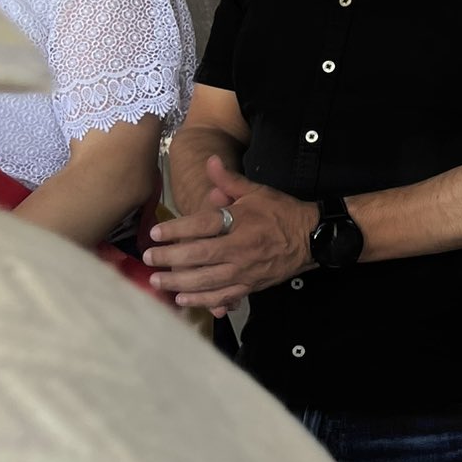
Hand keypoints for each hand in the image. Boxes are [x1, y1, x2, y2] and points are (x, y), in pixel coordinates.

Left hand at [143, 156, 316, 311]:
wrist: (312, 238)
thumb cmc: (282, 213)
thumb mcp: (257, 192)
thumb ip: (229, 181)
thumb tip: (210, 161)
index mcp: (242, 222)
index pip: (203, 225)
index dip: (177, 229)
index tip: (156, 233)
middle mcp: (242, 248)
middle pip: (200, 255)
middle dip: (170, 258)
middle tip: (149, 258)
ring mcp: (246, 270)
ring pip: (207, 280)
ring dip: (179, 282)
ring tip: (157, 281)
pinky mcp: (251, 285)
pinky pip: (223, 296)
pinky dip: (202, 300)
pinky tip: (183, 299)